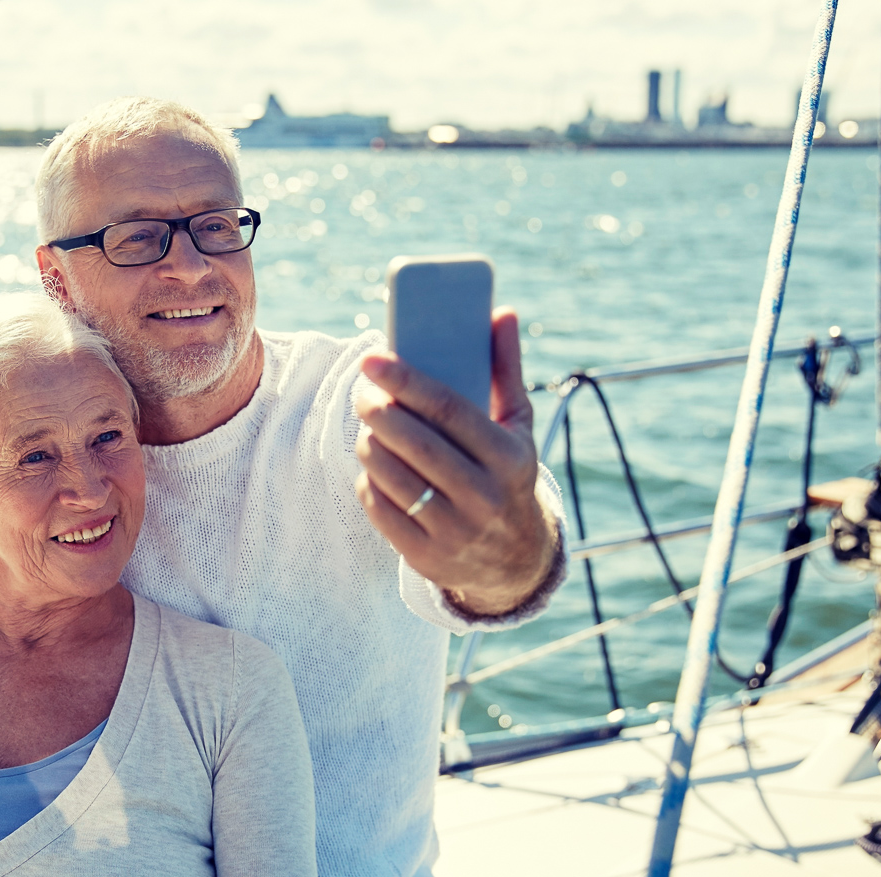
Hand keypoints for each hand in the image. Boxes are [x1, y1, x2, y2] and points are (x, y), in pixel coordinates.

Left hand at [356, 308, 558, 616]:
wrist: (515, 561)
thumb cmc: (508, 474)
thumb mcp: (517, 427)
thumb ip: (506, 370)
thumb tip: (501, 312)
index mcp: (509, 459)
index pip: (450, 410)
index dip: (406, 381)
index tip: (372, 359)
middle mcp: (484, 497)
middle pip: (414, 443)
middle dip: (379, 411)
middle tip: (364, 392)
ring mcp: (454, 531)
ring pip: (391, 475)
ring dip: (370, 444)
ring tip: (371, 428)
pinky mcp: (426, 557)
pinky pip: (380, 509)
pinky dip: (369, 481)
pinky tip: (375, 466)